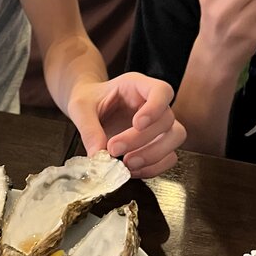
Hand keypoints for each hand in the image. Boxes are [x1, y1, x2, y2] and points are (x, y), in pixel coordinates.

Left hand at [67, 73, 184, 178]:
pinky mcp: (158, 143)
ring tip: (126, 163)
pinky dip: (153, 167)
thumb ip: (89, 128)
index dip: (155, 108)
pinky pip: (169, 157)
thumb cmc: (89, 101)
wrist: (90, 109)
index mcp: (137, 86)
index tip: (137, 124)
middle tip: (114, 148)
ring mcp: (158, 124)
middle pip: (166, 119)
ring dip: (153, 155)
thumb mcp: (80, 108)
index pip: (161, 91)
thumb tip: (98, 155)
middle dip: (141, 139)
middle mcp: (153, 103)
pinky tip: (133, 169)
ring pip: (175, 138)